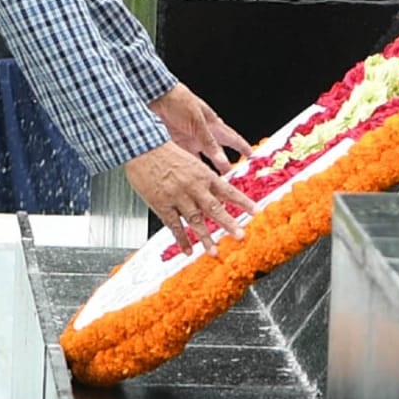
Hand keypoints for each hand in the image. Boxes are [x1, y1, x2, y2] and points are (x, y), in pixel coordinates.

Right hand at [124, 141, 257, 256]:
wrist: (142, 146)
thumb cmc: (165, 150)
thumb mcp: (190, 161)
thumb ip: (203, 178)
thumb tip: (216, 191)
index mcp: (203, 174)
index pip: (228, 190)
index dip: (243, 202)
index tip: (256, 212)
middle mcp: (194, 186)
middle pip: (215, 208)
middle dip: (229, 224)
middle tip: (240, 236)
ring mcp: (178, 197)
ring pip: (195, 220)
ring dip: (206, 237)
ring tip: (214, 251)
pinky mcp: (162, 204)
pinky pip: (174, 225)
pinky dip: (182, 239)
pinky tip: (188, 250)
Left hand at [148, 82, 251, 168]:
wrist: (155, 97)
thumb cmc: (178, 100)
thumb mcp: (197, 121)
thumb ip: (209, 143)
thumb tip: (223, 161)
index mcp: (212, 124)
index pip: (232, 138)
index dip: (242, 147)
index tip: (252, 156)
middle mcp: (202, 134)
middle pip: (217, 153)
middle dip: (225, 166)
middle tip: (232, 178)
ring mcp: (189, 140)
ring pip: (202, 160)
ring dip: (206, 170)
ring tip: (212, 183)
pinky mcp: (176, 145)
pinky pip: (186, 160)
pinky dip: (190, 169)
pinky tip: (192, 177)